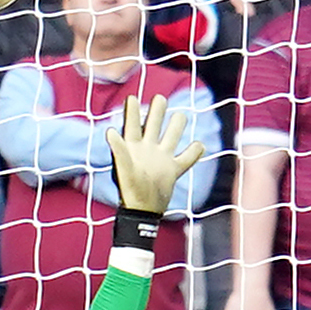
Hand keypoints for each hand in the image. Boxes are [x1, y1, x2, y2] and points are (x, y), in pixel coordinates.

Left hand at [106, 95, 204, 216]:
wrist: (143, 211)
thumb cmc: (131, 190)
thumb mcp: (123, 170)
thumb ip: (119, 151)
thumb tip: (110, 131)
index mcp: (133, 148)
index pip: (132, 125)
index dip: (132, 111)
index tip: (131, 98)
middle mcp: (148, 150)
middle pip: (154, 125)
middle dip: (157, 111)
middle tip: (160, 98)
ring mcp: (162, 159)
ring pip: (171, 137)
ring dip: (176, 126)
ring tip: (180, 115)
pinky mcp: (173, 170)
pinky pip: (186, 158)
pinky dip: (195, 152)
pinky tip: (201, 145)